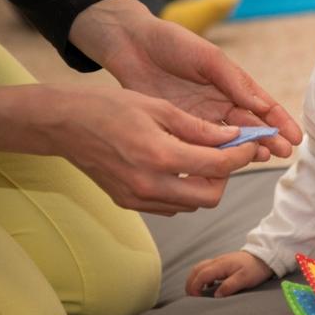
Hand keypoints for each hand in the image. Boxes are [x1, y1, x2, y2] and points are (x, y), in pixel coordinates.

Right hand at [35, 84, 261, 213]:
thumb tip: (233, 137)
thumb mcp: (159, 108)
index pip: (218, 166)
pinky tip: (179, 168)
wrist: (63, 124)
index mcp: (160, 156)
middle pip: (211, 197)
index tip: (251, 145)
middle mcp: (150, 184)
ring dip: (206, 185)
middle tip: (224, 154)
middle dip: (226, 176)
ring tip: (202, 158)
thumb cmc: (109, 107)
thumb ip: (199, 128)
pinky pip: (172, 206)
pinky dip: (184, 192)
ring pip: (192, 205)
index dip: (242, 156)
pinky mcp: (130, 203)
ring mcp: (139, 198)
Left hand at [70, 0, 301, 159]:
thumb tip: (261, 104)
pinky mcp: (180, 127)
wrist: (129, 45)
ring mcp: (201, 117)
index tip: (295, 137)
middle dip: (269, 139)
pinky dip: (215, 155)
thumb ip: (233, 80)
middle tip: (282, 154)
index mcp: (233, 84)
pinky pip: (202, 145)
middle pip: (251, 126)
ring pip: (230, 139)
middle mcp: (221, 103)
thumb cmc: (171, 42)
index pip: (263, 106)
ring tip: (262, 158)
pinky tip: (226, 165)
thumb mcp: (207, 56)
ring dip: (247, 149)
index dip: (281, 122)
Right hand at [186, 250, 273, 297]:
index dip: (195, 287)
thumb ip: (229, 286)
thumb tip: (216, 295)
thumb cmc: (255, 268)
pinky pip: (206, 268)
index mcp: (221, 265)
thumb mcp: (245, 279)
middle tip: (190, 296)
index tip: (195, 298)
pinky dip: (201, 277)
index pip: (201, 275)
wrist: (264, 257)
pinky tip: (207, 286)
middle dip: (190, 283)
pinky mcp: (223, 263)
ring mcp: (219, 261)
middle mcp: (217, 261)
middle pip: (196, 270)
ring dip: (194, 279)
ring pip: (199, 268)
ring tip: (195, 292)